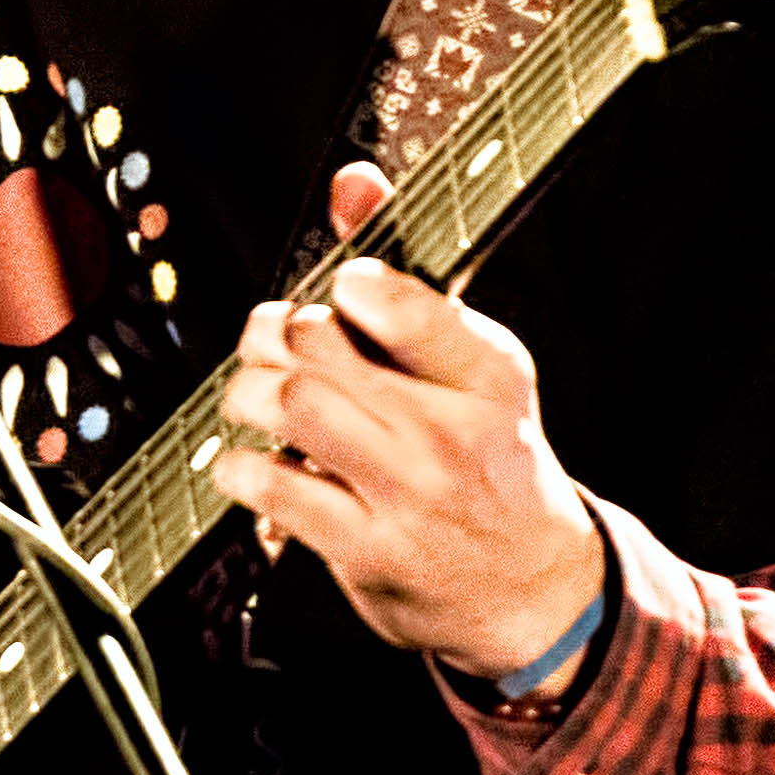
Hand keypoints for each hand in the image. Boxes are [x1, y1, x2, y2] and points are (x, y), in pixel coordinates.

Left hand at [211, 161, 604, 683]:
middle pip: (314, 344)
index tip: (340, 295)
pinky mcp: (364, 550)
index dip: (344, 283)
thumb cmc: (492, 463)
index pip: (395, 295)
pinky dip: (241, 464)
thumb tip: (352, 182)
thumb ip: (404, 277)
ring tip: (260, 397)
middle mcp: (451, 430)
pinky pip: (268, 484)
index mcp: (487, 371)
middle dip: (271, 332)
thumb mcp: (472, 367)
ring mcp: (407, 494)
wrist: (534, 591)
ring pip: (285, 404)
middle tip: (275, 345)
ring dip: (247, 391)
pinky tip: (258, 460)